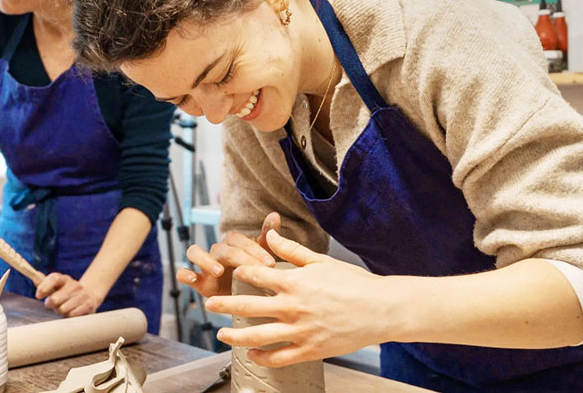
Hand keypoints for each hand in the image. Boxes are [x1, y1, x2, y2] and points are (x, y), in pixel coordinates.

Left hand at [35, 273, 102, 316]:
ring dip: (60, 312)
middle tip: (52, 304)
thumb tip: (36, 274)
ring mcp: (82, 295)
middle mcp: (74, 285)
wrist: (90, 294)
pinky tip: (71, 312)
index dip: (44, 287)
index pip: (54, 278)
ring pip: (62, 309)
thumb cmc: (67, 292)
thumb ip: (45, 282)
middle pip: (55, 299)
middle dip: (50, 304)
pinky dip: (68, 316)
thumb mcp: (57, 286)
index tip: (38, 296)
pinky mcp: (88, 305)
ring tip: (63, 308)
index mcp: (65, 279)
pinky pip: (72, 315)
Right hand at [176, 212, 280, 297]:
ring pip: (194, 252)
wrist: (247, 298)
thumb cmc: (254, 273)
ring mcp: (204, 265)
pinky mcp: (198, 281)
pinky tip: (192, 277)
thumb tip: (274, 215)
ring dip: (205, 260)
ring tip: (218, 271)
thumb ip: (266, 237)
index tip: (270, 263)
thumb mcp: (263, 257)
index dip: (253, 250)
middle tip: (256, 270)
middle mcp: (216, 251)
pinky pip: (182, 273)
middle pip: (221, 248)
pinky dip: (184, 273)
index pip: (238, 240)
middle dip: (239, 258)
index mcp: (232, 243)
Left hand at [206, 229, 388, 366]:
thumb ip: (290, 250)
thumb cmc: (354, 283)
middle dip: (223, 305)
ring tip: (222, 335)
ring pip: (258, 336)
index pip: (254, 274)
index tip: (231, 272)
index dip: (239, 272)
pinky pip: (279, 357)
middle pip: (247, 306)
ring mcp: (300, 330)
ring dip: (235, 336)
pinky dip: (262, 358)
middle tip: (209, 305)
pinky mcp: (310, 349)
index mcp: (294, 281)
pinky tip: (252, 355)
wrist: (383, 309)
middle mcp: (293, 306)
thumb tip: (268, 234)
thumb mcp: (321, 261)